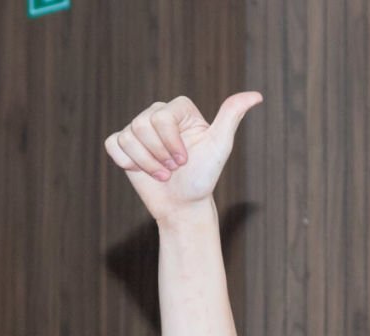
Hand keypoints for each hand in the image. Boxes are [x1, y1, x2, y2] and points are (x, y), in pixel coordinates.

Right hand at [105, 92, 262, 221]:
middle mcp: (157, 113)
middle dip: (158, 155)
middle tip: (173, 169)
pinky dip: (126, 162)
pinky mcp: (123, 145)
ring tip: (162, 174)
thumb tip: (256, 96)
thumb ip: (232, 116)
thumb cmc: (203, 176)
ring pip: (128, 137)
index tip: (184, 160)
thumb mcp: (220, 146)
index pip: (161, 116)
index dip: (170, 143)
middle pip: (141, 125)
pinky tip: (140, 171)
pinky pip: (113, 145)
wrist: (183, 204)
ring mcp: (138, 129)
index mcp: (179, 109)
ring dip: (145, 164)